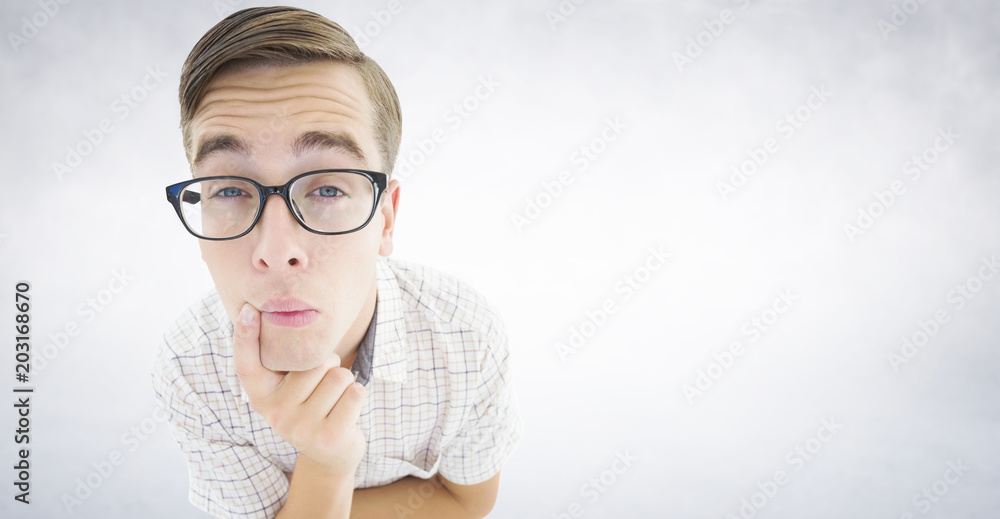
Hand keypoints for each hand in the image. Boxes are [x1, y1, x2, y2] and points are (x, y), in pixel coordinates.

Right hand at [233, 303, 366, 477]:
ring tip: (334, 400)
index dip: (244, 336)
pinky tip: (346, 411)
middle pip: (316, 362)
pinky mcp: (329, 435)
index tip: (247, 309)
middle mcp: (276, 413)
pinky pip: (355, 392)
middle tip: (322, 389)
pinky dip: (357, 395)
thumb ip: (283, 362)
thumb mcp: (289, 388)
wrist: (331, 454)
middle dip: (330, 366)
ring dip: (345, 382)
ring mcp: (301, 427)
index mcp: (262, 397)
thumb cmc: (311, 406)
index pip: (246, 365)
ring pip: (338, 375)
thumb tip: (283, 317)